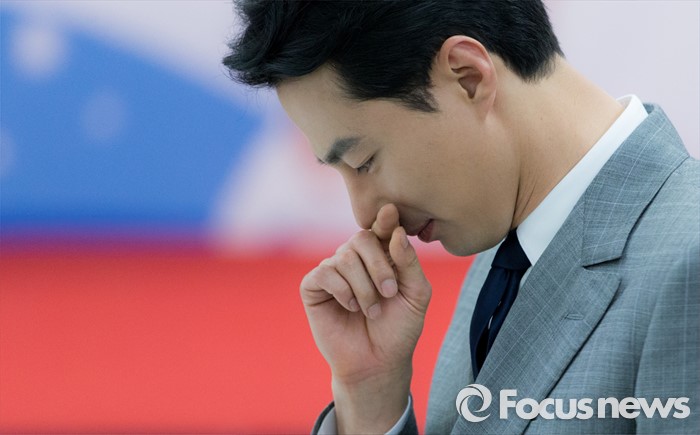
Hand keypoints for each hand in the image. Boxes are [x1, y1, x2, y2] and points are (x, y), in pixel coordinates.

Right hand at [300, 203, 431, 432]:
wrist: (378, 362)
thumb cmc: (399, 328)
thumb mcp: (417, 295)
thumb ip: (409, 263)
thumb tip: (395, 232)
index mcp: (381, 255)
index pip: (381, 227)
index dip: (384, 219)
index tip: (390, 212)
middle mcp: (355, 258)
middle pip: (361, 238)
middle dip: (378, 265)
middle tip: (389, 293)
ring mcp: (333, 270)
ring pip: (344, 257)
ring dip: (363, 286)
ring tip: (372, 310)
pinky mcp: (313, 287)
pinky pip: (324, 273)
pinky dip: (342, 291)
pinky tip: (351, 307)